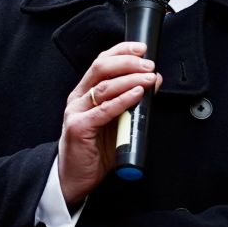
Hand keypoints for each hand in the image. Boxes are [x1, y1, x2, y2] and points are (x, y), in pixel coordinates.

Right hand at [58, 43, 159, 206]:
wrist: (74, 178)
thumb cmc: (94, 151)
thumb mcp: (117, 121)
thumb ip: (132, 102)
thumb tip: (153, 81)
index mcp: (85, 92)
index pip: (101, 62)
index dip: (121, 51)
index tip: (142, 48)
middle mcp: (78, 98)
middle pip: (101, 68)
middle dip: (128, 62)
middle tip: (149, 65)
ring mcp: (76, 112)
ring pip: (104, 87)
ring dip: (130, 79)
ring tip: (149, 78)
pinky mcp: (79, 128)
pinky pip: (104, 110)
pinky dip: (123, 100)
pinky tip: (137, 94)